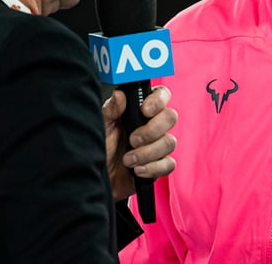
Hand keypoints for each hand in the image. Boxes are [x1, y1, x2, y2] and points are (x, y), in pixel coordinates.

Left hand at [103, 85, 176, 200]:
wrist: (100, 177)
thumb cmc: (101, 148)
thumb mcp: (102, 127)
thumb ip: (111, 110)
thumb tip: (119, 94)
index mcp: (139, 110)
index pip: (161, 95)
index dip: (158, 100)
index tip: (144, 111)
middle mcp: (152, 125)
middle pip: (171, 117)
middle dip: (153, 130)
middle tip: (133, 139)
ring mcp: (158, 145)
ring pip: (170, 142)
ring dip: (147, 153)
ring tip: (128, 160)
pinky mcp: (160, 165)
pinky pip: (169, 164)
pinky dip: (152, 168)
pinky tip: (137, 170)